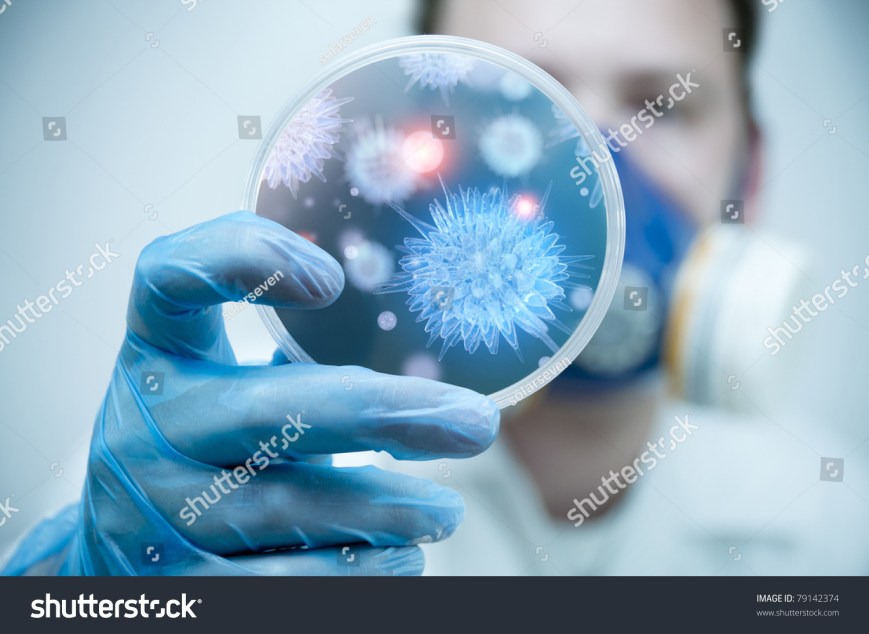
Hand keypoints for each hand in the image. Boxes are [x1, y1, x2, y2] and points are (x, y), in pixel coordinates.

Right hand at [13, 211, 497, 575]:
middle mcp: (145, 428)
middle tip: (473, 420)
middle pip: (265, 407)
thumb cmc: (201, 452)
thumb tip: (429, 380)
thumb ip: (291, 369)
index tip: (332, 280)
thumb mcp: (219, 390)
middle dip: (381, 413)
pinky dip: (357, 571)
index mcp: (157, 357)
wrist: (124, 555)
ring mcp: (154, 511)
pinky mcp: (180, 587)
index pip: (169, 279)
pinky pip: (284, 581)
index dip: (241, 259)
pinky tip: (403, 558)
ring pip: (286, 506)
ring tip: (445, 510)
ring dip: (386, 507)